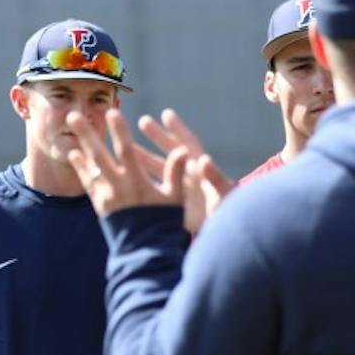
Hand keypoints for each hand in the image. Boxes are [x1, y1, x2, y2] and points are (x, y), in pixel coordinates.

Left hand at [65, 108, 187, 216]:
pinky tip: (74, 154)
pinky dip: (81, 168)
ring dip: (81, 145)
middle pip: (99, 156)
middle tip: (73, 116)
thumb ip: (176, 173)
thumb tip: (184, 150)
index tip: (112, 112)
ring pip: (90, 167)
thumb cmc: (164, 221)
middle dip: (87, 134)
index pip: (125, 152)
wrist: (144, 249)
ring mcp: (106, 197)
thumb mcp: (175, 198)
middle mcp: (117, 187)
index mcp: (137, 183)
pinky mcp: (100, 205)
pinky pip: (87, 183)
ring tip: (72, 127)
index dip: (119, 132)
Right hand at [138, 110, 233, 232]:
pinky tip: (126, 179)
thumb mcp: (223, 196)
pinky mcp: (174, 206)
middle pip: (171, 153)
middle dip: (157, 137)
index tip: (166, 114)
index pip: (188, 145)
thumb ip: (215, 178)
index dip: (178, 130)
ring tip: (126, 147)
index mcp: (201, 172)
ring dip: (144, 159)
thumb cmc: (229, 216)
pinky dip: (141, 184)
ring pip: (159, 171)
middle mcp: (189, 178)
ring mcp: (181, 192)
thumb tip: (204, 160)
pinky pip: (155, 190)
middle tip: (142, 121)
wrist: (225, 239)